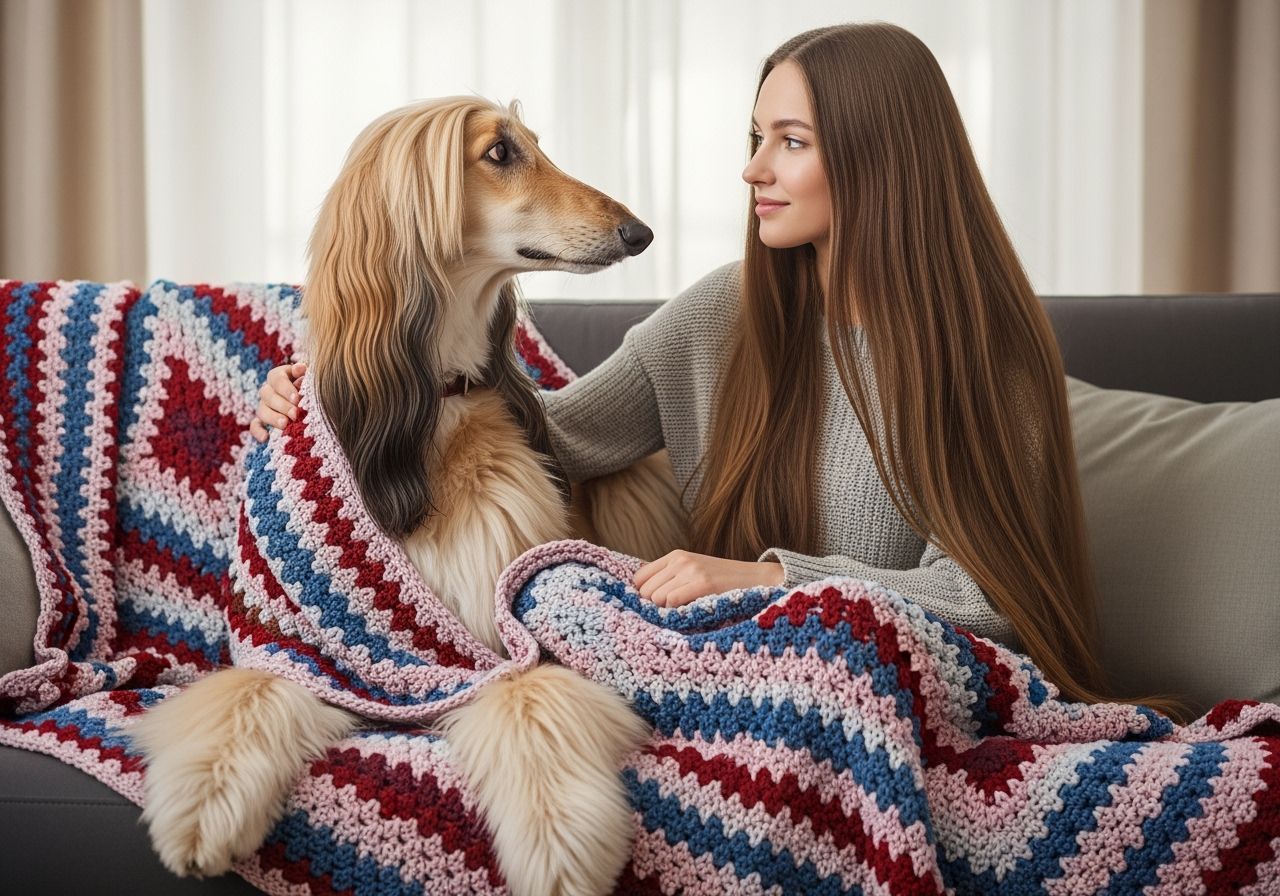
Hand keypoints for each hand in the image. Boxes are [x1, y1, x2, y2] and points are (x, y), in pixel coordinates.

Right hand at [249, 362, 306, 441]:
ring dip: (272, 418)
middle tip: (295, 414)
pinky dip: (258, 431)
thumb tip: (301, 368)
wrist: (311, 401)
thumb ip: (306, 374)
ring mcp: (264, 406)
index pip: (276, 378)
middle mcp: (269, 389)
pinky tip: (266, 438)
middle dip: (282, 405)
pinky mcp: (262, 421)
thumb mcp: (310, 378)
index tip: (297, 398)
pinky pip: (255, 426)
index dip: (285, 388)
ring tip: (285, 425)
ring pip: (261, 410)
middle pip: (268, 395)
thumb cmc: (312, 387)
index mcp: (279, 376)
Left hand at [634, 550, 784, 607]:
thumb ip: (669, 579)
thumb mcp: (693, 572)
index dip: (644, 596)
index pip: (639, 578)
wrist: (756, 578)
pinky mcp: (702, 583)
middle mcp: (680, 560)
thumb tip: (642, 596)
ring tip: (682, 613)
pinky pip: (671, 601)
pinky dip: (675, 612)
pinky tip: (689, 613)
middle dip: (654, 606)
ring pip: (655, 598)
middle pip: (645, 591)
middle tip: (671, 614)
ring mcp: (691, 570)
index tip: (657, 607)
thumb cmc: (723, 582)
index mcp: (675, 556)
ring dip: (665, 612)